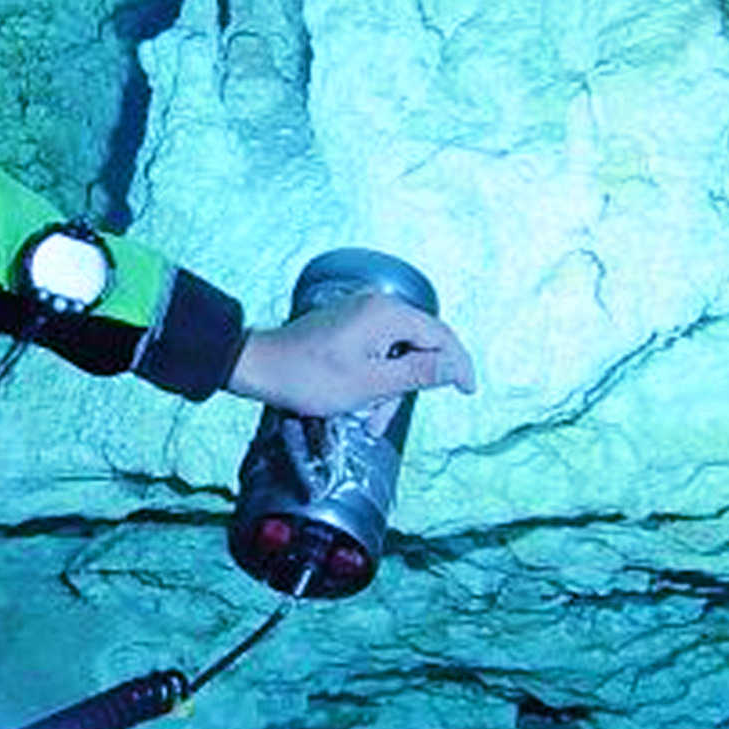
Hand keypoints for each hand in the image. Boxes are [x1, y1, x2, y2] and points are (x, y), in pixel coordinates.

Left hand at [230, 289, 476, 414]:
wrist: (260, 367)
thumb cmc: (311, 377)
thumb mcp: (370, 384)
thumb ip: (418, 374)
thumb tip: (454, 367)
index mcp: (387, 315)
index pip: (440, 336)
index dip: (458, 364)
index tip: (468, 390)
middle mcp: (378, 307)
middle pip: (418, 346)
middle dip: (407, 386)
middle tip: (384, 418)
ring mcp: (362, 315)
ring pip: (396, 355)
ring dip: (387, 390)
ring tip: (366, 422)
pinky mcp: (349, 326)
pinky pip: (377, 352)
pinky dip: (374, 380)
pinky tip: (359, 407)